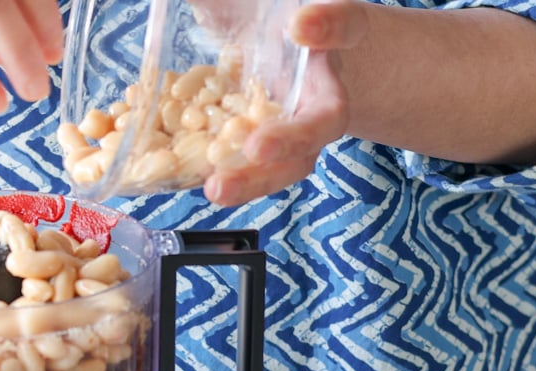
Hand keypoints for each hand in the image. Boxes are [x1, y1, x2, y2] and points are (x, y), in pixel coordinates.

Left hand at [204, 0, 368, 205]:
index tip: (300, 23)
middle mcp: (321, 91)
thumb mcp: (255, 4)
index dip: (329, 25)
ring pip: (290, 164)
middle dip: (292, 139)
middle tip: (258, 148)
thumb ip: (248, 3)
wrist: (287, 49)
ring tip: (217, 188)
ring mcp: (297, 131)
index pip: (345, 25)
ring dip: (255, 180)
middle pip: (321, 122)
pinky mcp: (267, 155)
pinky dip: (224, 180)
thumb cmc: (276, 14)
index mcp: (334, 38)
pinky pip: (252, 173)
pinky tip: (190, 184)